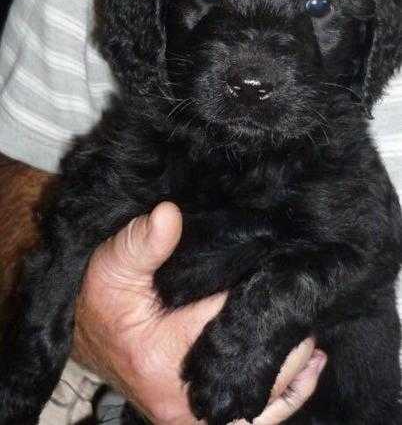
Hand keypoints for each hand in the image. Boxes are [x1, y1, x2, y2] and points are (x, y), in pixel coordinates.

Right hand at [73, 201, 325, 423]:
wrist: (87, 339)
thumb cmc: (100, 301)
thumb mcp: (111, 265)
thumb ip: (140, 242)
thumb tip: (168, 214)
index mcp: (165, 356)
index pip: (233, 320)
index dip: (260, 291)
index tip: (282, 265)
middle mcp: (185, 399)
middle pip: (257, 364)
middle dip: (284, 329)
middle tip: (303, 295)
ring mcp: (196, 416)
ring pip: (265, 397)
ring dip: (294, 364)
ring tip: (313, 334)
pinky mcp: (201, 419)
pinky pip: (256, 418)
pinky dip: (286, 394)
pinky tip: (308, 370)